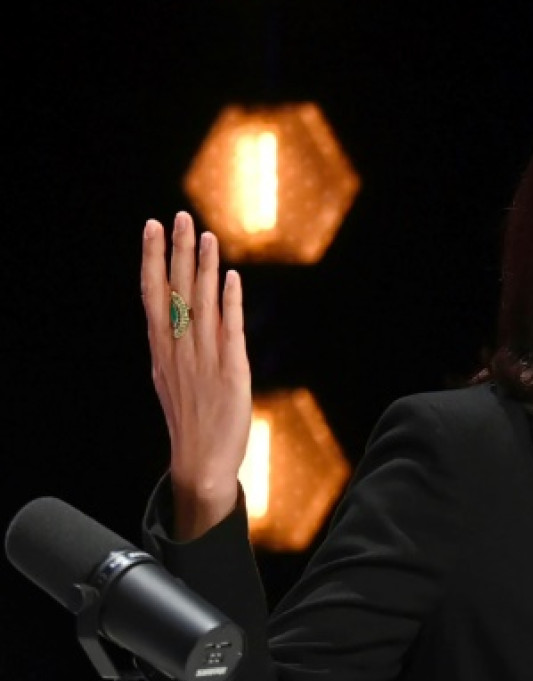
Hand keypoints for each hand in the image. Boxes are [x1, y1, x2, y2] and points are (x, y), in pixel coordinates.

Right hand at [140, 211, 251, 539]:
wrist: (201, 464)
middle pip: (176, 291)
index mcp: (161, 350)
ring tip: (208, 235)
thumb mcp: (171, 379)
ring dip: (205, 268)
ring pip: (202, 304)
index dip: (153, 259)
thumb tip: (172, 317)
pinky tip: (231, 277)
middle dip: (178, 251)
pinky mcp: (231, 372)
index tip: (152, 226)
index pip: (153, 294)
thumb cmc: (190, 421)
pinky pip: (229, 329)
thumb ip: (172, 347)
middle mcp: (178, 350)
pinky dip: (230, 302)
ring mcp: (203, 360)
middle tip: (180, 216)